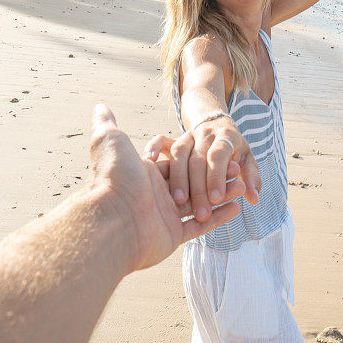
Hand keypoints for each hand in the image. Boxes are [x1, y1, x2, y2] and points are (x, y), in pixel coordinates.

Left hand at [88, 104, 239, 271]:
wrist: (112, 221)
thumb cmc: (113, 177)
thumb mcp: (109, 141)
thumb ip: (107, 123)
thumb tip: (99, 106)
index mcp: (145, 173)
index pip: (178, 163)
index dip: (200, 158)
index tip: (221, 152)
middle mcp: (154, 194)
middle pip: (193, 183)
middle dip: (217, 177)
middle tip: (237, 170)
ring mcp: (163, 216)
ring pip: (200, 203)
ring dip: (222, 196)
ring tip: (242, 188)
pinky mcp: (171, 237)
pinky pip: (199, 227)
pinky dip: (218, 218)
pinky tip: (236, 208)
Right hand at [143, 117, 261, 222]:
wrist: (217, 124)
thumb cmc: (234, 149)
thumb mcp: (247, 159)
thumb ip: (251, 177)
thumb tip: (254, 198)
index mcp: (227, 136)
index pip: (219, 156)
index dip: (217, 177)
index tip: (216, 199)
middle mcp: (206, 134)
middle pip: (198, 159)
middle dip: (199, 186)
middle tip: (200, 211)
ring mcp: (188, 135)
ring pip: (179, 153)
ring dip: (178, 177)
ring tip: (179, 200)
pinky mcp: (174, 139)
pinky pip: (161, 140)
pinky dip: (154, 147)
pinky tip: (149, 159)